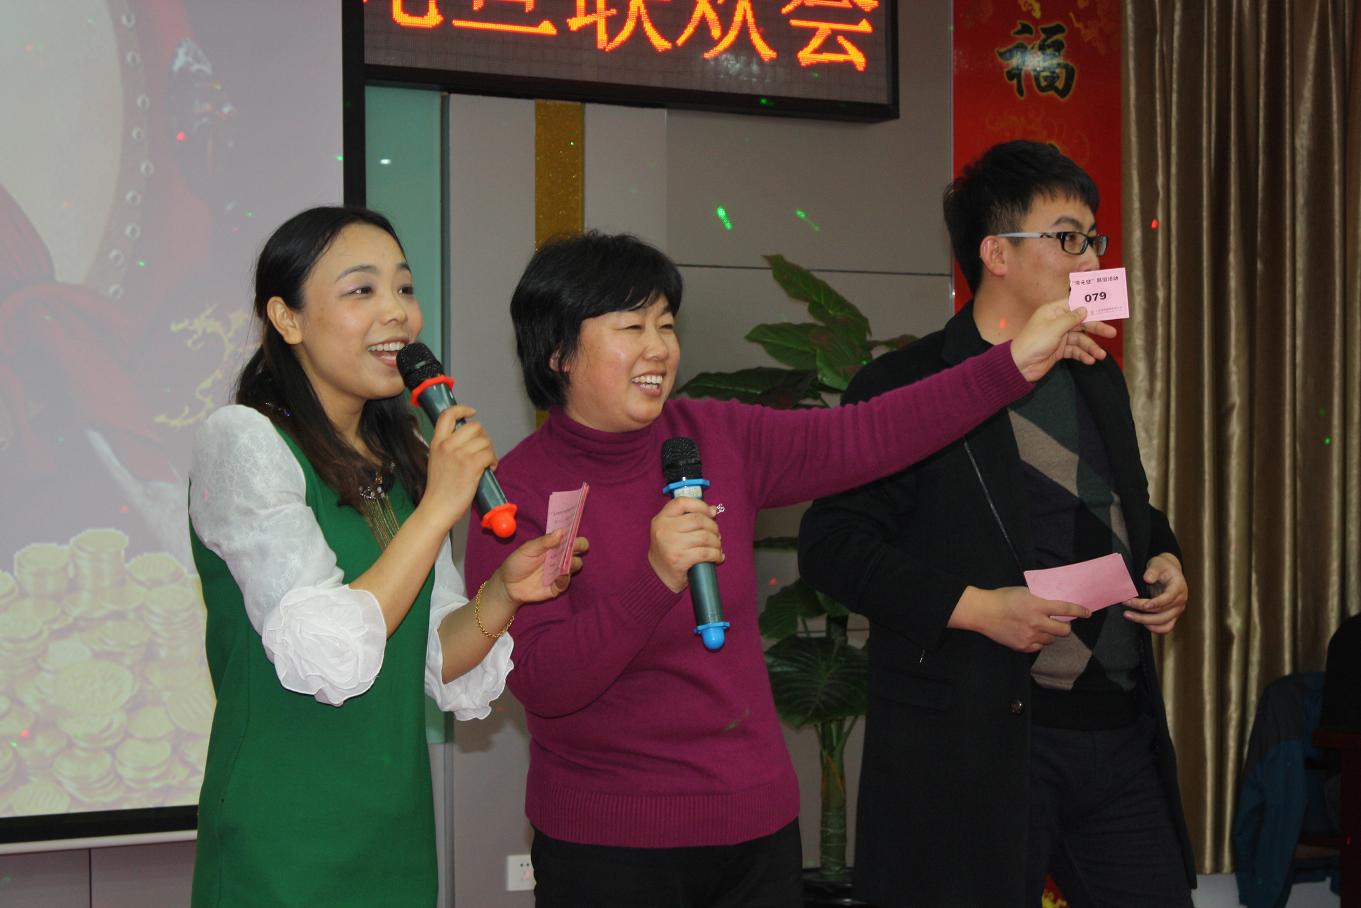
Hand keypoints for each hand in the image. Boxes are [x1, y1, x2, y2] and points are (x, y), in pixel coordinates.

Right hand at [422, 405, 496, 528]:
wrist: (437, 508)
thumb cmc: (439, 490)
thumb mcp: (437, 461)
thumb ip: (448, 448)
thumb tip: (469, 441)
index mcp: (437, 443)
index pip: (447, 415)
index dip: (462, 409)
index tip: (471, 412)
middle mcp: (447, 445)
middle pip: (474, 426)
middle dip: (483, 436)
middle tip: (483, 449)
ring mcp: (459, 455)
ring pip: (485, 441)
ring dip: (490, 451)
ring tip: (487, 463)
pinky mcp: (471, 466)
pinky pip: (490, 454)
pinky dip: (494, 461)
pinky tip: (490, 469)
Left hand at [494, 528, 589, 604]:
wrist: (507, 585)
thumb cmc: (517, 563)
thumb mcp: (528, 549)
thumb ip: (544, 542)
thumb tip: (562, 531)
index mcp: (553, 546)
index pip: (570, 538)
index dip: (574, 533)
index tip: (575, 530)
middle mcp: (559, 558)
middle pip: (577, 550)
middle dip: (579, 546)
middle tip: (574, 546)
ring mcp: (559, 572)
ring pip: (575, 565)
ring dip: (574, 562)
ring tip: (567, 562)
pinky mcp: (556, 586)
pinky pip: (566, 582)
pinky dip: (565, 578)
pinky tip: (560, 576)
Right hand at [648, 497, 723, 592]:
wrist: (657, 575)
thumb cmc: (669, 549)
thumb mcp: (671, 528)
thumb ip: (687, 517)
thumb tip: (712, 510)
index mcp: (661, 518)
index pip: (683, 502)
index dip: (701, 505)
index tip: (712, 513)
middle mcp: (664, 529)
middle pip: (698, 520)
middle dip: (713, 527)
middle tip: (717, 535)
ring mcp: (671, 545)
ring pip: (704, 536)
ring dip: (716, 542)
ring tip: (717, 546)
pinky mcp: (679, 560)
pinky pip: (705, 553)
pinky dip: (716, 554)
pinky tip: (717, 557)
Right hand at [951, 586, 1089, 652]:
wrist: (983, 613)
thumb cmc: (1003, 598)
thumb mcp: (1024, 591)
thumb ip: (1041, 598)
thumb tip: (1057, 605)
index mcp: (1037, 605)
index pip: (1066, 609)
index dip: (1080, 611)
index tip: (1087, 613)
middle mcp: (1036, 622)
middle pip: (1064, 630)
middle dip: (1065, 626)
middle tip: (1060, 623)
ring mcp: (1030, 636)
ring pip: (1052, 639)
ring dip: (1050, 633)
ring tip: (1040, 627)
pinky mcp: (1023, 646)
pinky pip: (1039, 646)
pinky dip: (1039, 641)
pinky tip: (1030, 633)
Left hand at [1011, 301, 1116, 381]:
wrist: (1020, 365)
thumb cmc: (1033, 342)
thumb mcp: (1054, 328)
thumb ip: (1071, 318)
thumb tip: (1085, 308)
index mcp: (1053, 311)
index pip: (1075, 304)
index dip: (1090, 305)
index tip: (1106, 306)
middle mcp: (1057, 322)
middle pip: (1081, 323)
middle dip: (1096, 328)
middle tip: (1112, 334)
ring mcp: (1059, 337)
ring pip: (1080, 339)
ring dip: (1091, 347)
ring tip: (1100, 356)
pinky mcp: (1059, 350)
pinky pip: (1075, 350)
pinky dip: (1083, 355)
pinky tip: (1090, 361)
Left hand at [1123, 552, 1186, 633]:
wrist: (1169, 572)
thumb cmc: (1163, 568)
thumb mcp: (1157, 564)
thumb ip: (1153, 571)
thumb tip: (1147, 579)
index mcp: (1178, 588)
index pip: (1168, 598)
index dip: (1156, 603)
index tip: (1143, 605)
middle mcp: (1180, 601)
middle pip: (1163, 612)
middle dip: (1143, 612)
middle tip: (1126, 607)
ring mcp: (1177, 610)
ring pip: (1163, 622)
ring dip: (1145, 621)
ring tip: (1128, 615)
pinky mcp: (1172, 616)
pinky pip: (1166, 627)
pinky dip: (1155, 628)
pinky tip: (1141, 623)